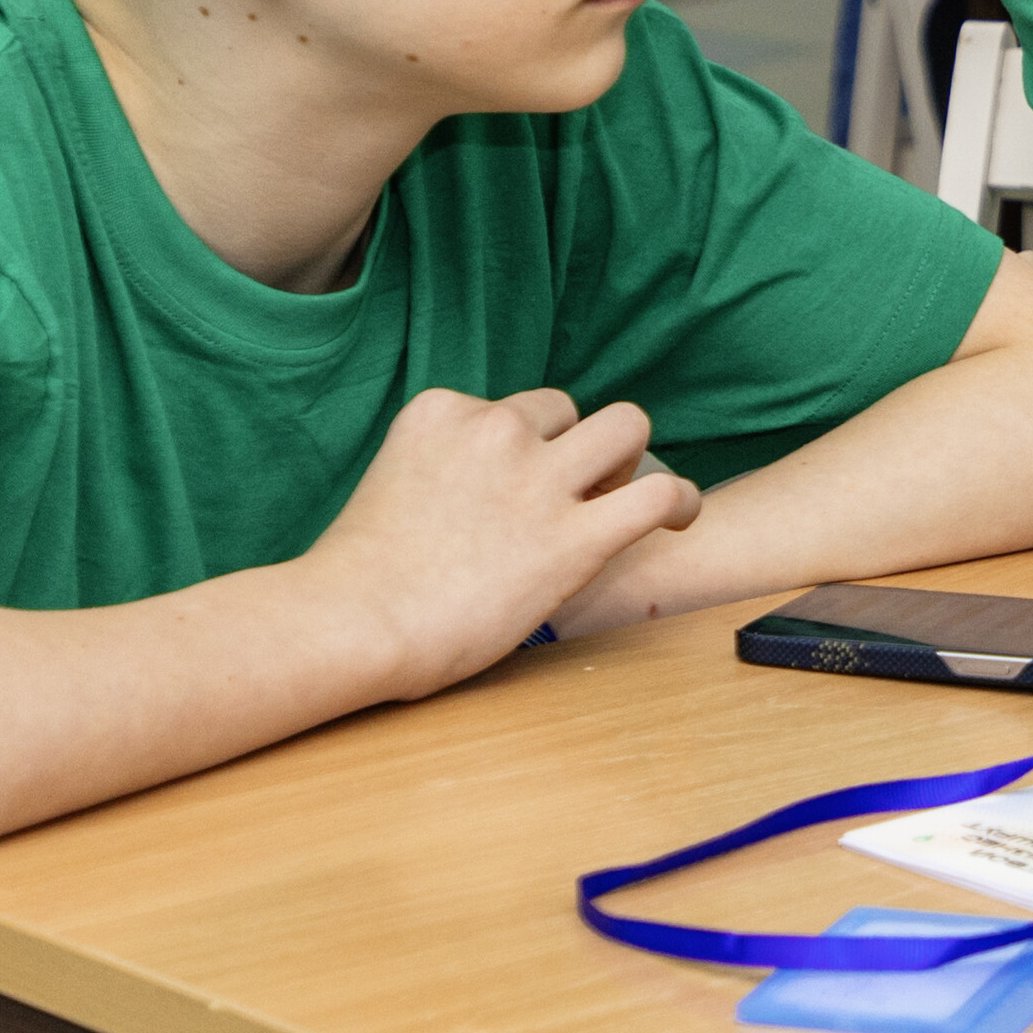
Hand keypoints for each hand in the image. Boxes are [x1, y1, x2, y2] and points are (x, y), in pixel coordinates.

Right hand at [299, 387, 699, 695]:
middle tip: (570, 496)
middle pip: (572, 410)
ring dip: (627, 463)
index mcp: (443, 411)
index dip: (526, 449)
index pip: (514, 409)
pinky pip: (661, 493)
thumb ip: (447, 468)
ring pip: (629, 428)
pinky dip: (680, 503)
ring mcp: (538, 479)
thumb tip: (493, 491)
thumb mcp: (396, 481)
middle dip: (578, 447)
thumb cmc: (362, 579)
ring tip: (615, 503)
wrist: (352, 624)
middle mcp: (496, 429)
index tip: (513, 494)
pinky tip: (677, 520)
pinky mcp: (575, 537)